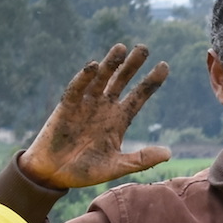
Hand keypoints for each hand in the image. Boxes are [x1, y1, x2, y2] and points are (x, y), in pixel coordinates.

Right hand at [20, 44, 172, 190]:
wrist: (53, 174)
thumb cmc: (84, 171)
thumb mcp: (117, 166)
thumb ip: (141, 159)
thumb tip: (169, 152)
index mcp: (118, 120)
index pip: (138, 96)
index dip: (151, 82)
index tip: (165, 65)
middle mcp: (103, 108)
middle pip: (121, 81)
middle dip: (132, 65)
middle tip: (144, 48)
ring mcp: (85, 105)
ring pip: (100, 79)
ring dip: (110, 64)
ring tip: (121, 48)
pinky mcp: (66, 107)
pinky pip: (76, 89)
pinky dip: (84, 78)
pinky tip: (94, 66)